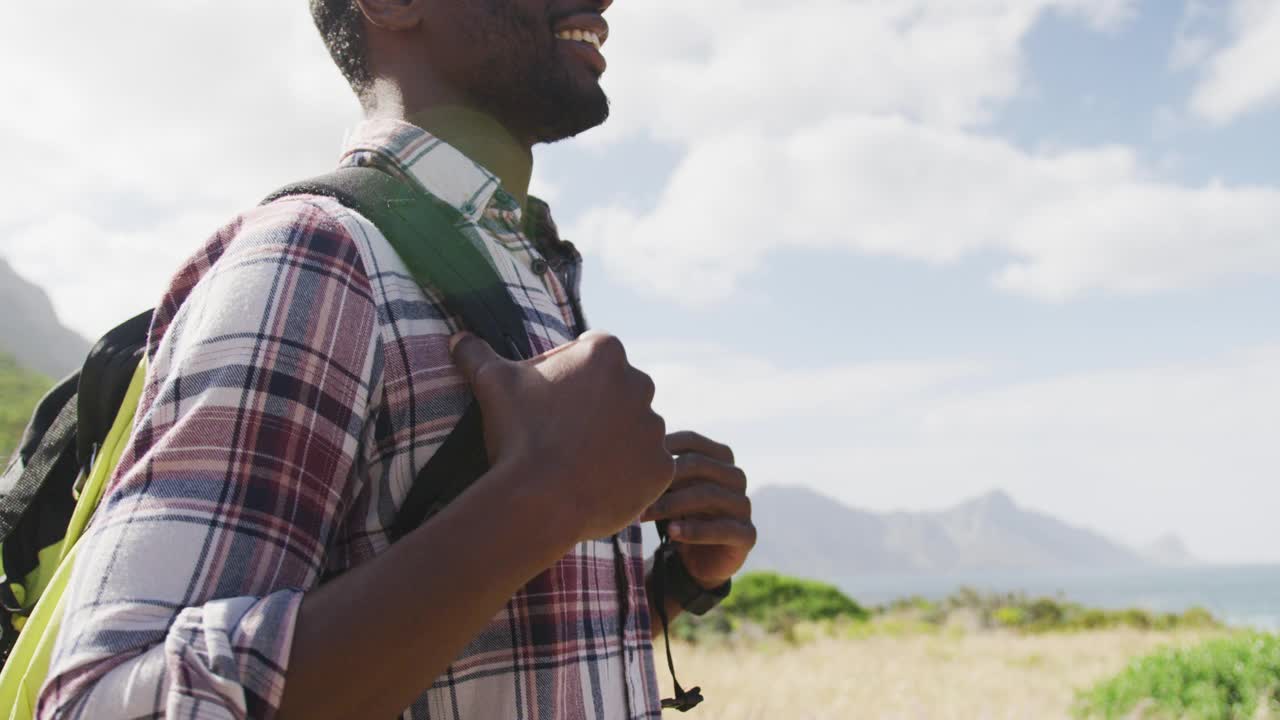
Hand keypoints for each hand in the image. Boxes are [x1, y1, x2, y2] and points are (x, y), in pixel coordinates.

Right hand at [450, 331, 673, 542]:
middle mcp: (639, 384)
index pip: (594, 356)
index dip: (571, 377)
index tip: (553, 401)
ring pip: (636, 430)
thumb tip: (458, 339)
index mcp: (605, 354)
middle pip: (622, 391)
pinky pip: (648, 469)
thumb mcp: (492, 384)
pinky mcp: (661, 467)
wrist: (540, 498)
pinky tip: (599, 484)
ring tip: (582, 463)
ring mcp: (654, 428)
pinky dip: (630, 476)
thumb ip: (477, 355)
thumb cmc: (519, 434)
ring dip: (618, 442)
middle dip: (600, 408)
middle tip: (567, 434)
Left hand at [642, 431, 755, 587]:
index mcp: (721, 459)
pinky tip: (672, 532)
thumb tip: (626, 445)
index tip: (635, 459)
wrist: (698, 560)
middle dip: (667, 477)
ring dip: (674, 504)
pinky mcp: (747, 535)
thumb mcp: (671, 489)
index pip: (693, 442)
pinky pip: (723, 529)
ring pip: (711, 495)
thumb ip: (660, 468)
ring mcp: (743, 506)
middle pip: (701, 466)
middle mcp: (736, 478)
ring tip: (645, 514)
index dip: (664, 448)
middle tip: (636, 492)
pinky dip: (695, 530)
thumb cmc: (681, 515)